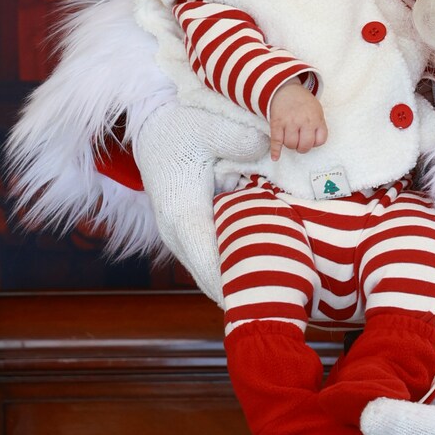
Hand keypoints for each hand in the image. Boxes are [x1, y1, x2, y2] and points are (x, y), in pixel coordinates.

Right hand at [131, 99, 260, 305]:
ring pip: (211, 272)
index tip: (259, 301)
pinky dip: (235, 267)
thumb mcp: (207, 127)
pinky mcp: (190, 233)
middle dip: (242, 291)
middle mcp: (178, 233)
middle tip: (280, 307)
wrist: (154, 128)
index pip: (209, 261)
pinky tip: (264, 276)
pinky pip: (213, 259)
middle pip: (210, 276)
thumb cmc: (180, 129)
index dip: (233, 283)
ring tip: (276, 299)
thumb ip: (237, 140)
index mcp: (182, 215)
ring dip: (239, 283)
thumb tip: (266, 151)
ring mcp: (182, 237)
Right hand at [267, 80, 326, 159]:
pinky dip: (275, 151)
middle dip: (302, 148)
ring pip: (290, 144)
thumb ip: (318, 125)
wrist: (285, 89)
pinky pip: (276, 141)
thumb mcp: (317, 110)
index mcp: (316, 118)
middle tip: (300, 143)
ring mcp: (289, 122)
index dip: (315, 143)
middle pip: (305, 145)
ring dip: (290, 145)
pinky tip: (275, 157)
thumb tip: (315, 143)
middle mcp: (303, 121)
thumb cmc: (303, 103)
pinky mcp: (276, 123)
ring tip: (290, 139)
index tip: (311, 139)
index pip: (320, 141)